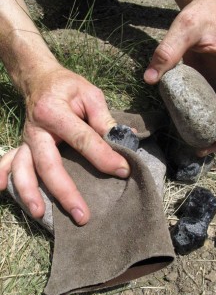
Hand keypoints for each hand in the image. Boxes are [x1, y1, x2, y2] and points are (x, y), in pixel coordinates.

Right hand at [0, 66, 129, 224]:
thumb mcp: (90, 94)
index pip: (82, 139)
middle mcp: (36, 129)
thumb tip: (123, 142)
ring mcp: (26, 139)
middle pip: (48, 165)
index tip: (123, 170)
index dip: (103, 156)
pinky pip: (8, 161)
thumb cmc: (68, 87)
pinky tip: (3, 189)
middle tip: (82, 216)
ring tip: (40, 214)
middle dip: (65, 192)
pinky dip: (4, 176)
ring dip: (30, 193)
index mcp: (54, 112)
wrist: (40, 78)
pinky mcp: (23, 144)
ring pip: (24, 169)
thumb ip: (104, 119)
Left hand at [144, 0, 215, 154]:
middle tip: (200, 151)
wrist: (203, 10)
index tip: (214, 141)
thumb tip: (150, 78)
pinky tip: (192, 130)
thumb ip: (168, 51)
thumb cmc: (201, 16)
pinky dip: (205, 121)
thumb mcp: (185, 28)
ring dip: (214, 132)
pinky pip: (214, 107)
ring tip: (196, 146)